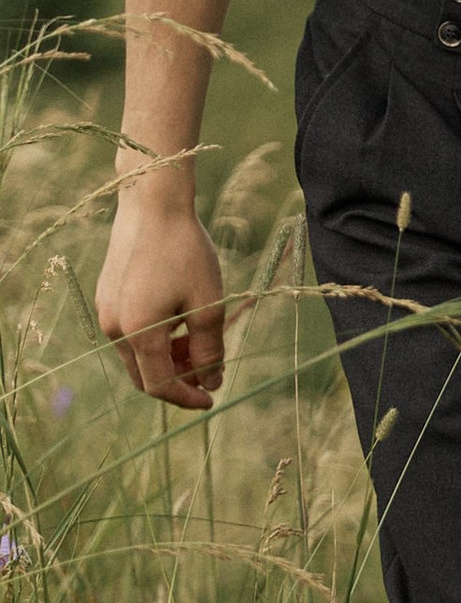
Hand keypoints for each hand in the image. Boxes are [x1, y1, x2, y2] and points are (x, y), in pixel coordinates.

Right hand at [97, 200, 229, 408]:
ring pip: (137, 353)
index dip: (187, 398)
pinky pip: (130, 331)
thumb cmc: (185, 252)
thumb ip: (209, 350)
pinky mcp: (107, 294)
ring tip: (198, 340)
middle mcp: (113, 327)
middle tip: (209, 370)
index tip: (212, 399)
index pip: (159, 386)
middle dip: (177, 379)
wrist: (152, 203)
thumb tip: (211, 382)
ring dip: (167, 358)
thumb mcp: (209, 305)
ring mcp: (106, 310)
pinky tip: (179, 318)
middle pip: (144, 374)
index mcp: (137, 333)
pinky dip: (154, 338)